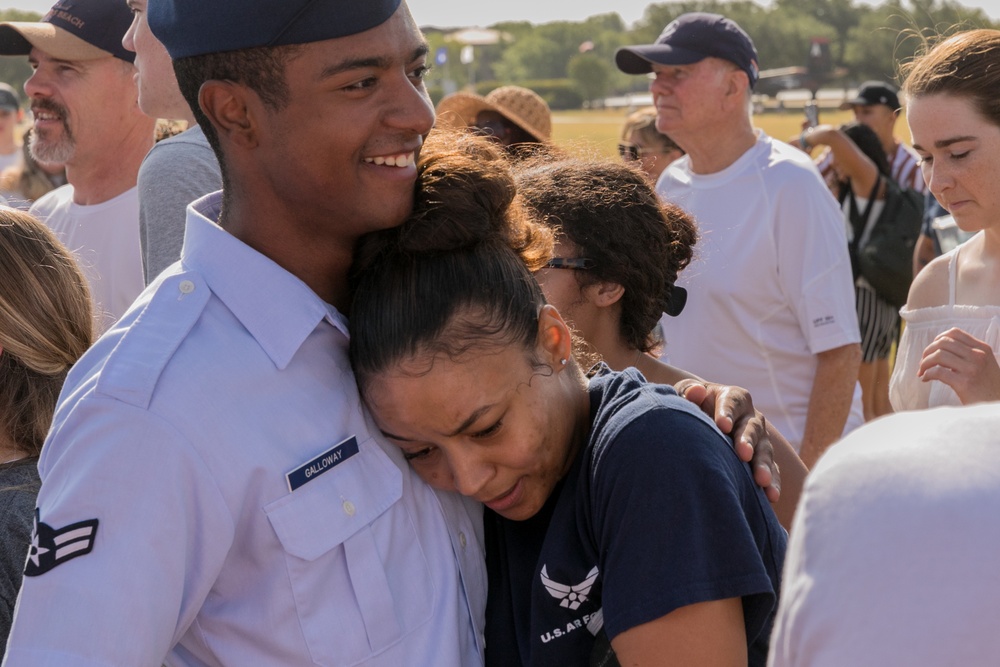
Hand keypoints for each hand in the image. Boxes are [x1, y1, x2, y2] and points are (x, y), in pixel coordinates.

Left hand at [675, 380, 779, 501]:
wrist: (703, 416)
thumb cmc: (693, 404)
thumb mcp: (687, 394)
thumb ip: (689, 393)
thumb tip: (696, 391)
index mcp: (734, 398)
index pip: (732, 403)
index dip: (727, 413)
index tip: (722, 425)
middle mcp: (751, 417)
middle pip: (752, 428)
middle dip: (748, 441)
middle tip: (743, 454)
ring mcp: (759, 438)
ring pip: (764, 451)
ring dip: (763, 465)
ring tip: (761, 480)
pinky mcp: (762, 458)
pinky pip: (771, 470)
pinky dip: (772, 482)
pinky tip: (771, 496)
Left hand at [919, 327, 999, 403]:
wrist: (996, 407)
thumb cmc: (987, 388)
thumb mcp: (984, 364)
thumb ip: (967, 354)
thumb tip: (939, 349)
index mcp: (982, 349)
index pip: (954, 333)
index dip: (938, 339)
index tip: (932, 350)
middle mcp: (978, 356)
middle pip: (943, 342)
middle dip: (928, 351)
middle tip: (923, 362)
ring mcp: (972, 369)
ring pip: (938, 355)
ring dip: (925, 363)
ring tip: (922, 371)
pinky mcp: (965, 383)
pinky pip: (938, 372)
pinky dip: (927, 374)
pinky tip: (926, 379)